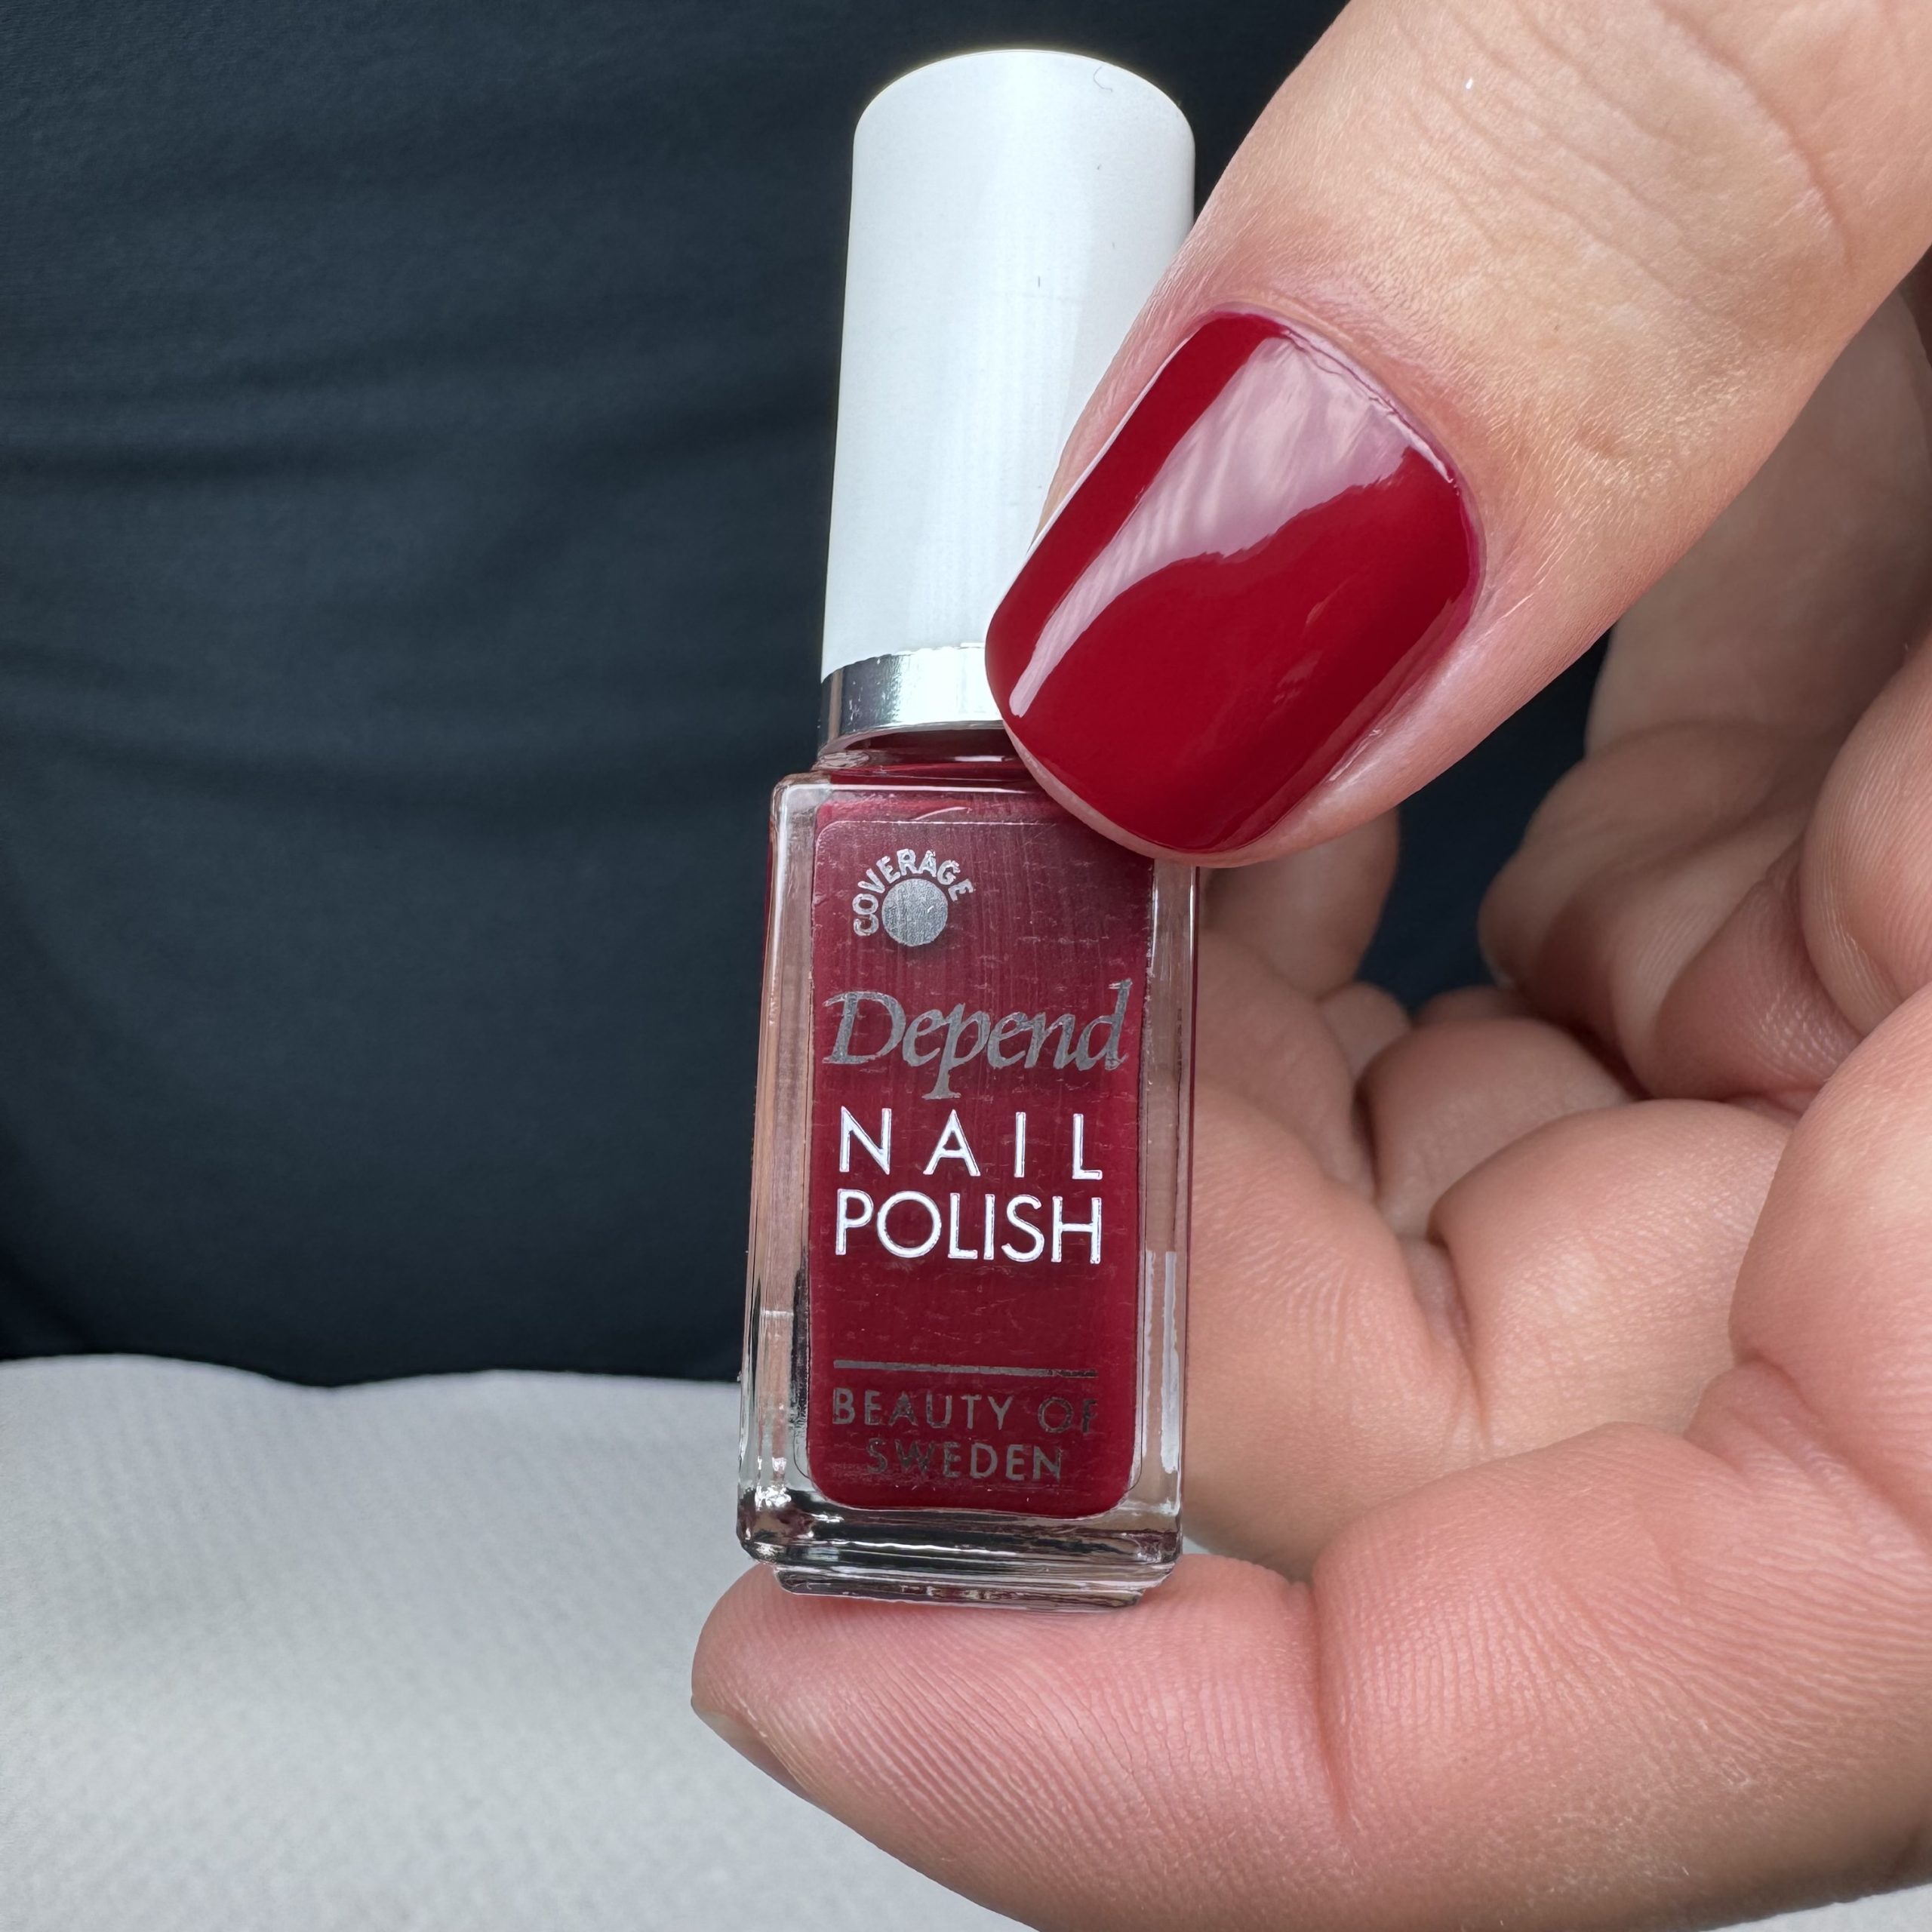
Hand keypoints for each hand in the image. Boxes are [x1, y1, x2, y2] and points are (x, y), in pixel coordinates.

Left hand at [697, 4, 1931, 1924]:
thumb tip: (1159, 604)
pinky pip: (1557, 982)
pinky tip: (1226, 706)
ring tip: (992, 795)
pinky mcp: (1926, 852)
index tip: (814, 1645)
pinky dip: (1323, 869)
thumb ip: (1621, 262)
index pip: (1648, 1709)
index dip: (1189, 1765)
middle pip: (1466, 1436)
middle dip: (1086, 1240)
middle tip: (858, 970)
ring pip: (1470, 1205)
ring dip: (1164, 1022)